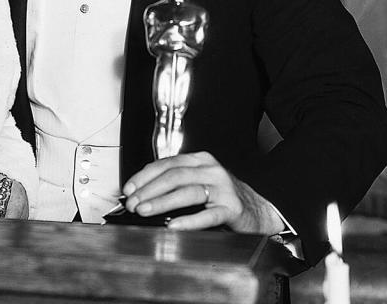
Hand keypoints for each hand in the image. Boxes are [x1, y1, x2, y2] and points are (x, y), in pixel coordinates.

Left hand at [120, 151, 283, 233]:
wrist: (257, 211)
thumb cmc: (223, 197)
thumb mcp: (198, 182)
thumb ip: (175, 183)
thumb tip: (142, 192)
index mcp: (199, 160)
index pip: (166, 164)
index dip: (144, 176)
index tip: (129, 189)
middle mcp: (211, 170)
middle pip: (173, 176)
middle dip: (149, 190)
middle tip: (133, 203)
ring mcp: (222, 188)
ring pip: (187, 191)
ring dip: (162, 202)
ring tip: (146, 211)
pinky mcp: (231, 207)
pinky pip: (207, 214)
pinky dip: (188, 220)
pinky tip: (174, 225)